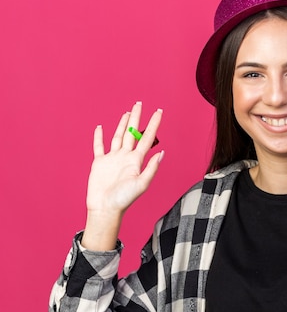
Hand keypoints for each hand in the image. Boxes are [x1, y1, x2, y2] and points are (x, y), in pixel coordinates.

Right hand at [82, 102, 162, 249]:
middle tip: (140, 103)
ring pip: (118, 137)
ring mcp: (112, 159)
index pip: (147, 138)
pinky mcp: (99, 163)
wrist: (106, 208)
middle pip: (132, 132)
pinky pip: (99, 147)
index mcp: (136, 160)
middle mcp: (125, 157)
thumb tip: (162, 153)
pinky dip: (99, 137)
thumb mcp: (141, 184)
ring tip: (127, 113)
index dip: (153, 124)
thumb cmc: (124, 199)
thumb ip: (151, 169)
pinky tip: (100, 128)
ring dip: (122, 124)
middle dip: (137, 118)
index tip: (159, 111)